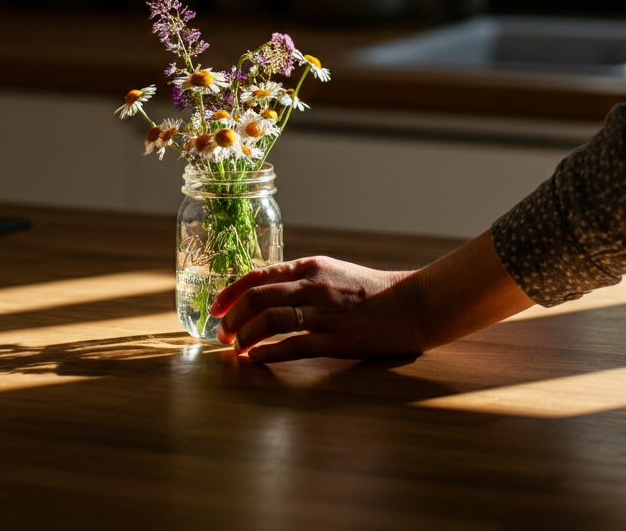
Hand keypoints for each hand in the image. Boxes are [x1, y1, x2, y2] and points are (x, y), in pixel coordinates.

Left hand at [209, 255, 425, 363]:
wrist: (411, 304)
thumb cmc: (369, 289)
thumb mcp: (330, 271)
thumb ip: (298, 278)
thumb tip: (262, 291)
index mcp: (309, 266)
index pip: (257, 276)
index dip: (230, 292)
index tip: (214, 307)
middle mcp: (313, 286)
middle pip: (257, 298)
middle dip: (231, 317)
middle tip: (221, 333)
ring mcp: (325, 314)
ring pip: (270, 322)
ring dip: (245, 337)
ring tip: (236, 349)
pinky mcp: (337, 341)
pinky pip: (294, 348)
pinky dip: (269, 354)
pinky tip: (256, 360)